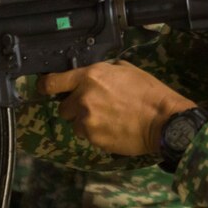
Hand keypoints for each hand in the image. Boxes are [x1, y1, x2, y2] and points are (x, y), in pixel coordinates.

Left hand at [39, 60, 195, 155]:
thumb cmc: (148, 92)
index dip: (45, 86)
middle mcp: (83, 98)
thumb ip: (102, 72)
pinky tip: (112, 129)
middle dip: (74, 108)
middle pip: (62, 107)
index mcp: (90, 76)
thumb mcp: (125, 70)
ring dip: (84, 122)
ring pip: (74, 123)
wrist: (163, 121)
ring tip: (106, 120)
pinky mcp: (94, 138)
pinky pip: (87, 136)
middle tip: (93, 107)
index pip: (53, 82)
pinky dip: (95, 134)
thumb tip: (91, 75)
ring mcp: (87, 120)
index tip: (44, 88)